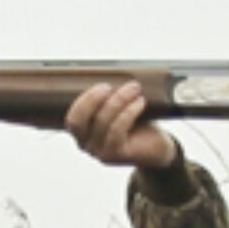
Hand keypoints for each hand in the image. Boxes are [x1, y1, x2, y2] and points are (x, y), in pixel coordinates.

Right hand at [62, 82, 178, 169]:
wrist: (156, 149)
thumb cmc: (136, 126)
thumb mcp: (117, 110)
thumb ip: (107, 98)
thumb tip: (109, 72)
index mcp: (82, 132)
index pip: (72, 117)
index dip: (84, 99)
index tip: (104, 84)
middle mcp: (86, 144)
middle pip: (78, 121)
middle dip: (93, 98)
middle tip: (111, 85)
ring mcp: (99, 152)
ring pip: (102, 121)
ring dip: (119, 100)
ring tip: (134, 89)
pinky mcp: (114, 155)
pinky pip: (117, 130)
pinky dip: (129, 112)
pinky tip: (140, 102)